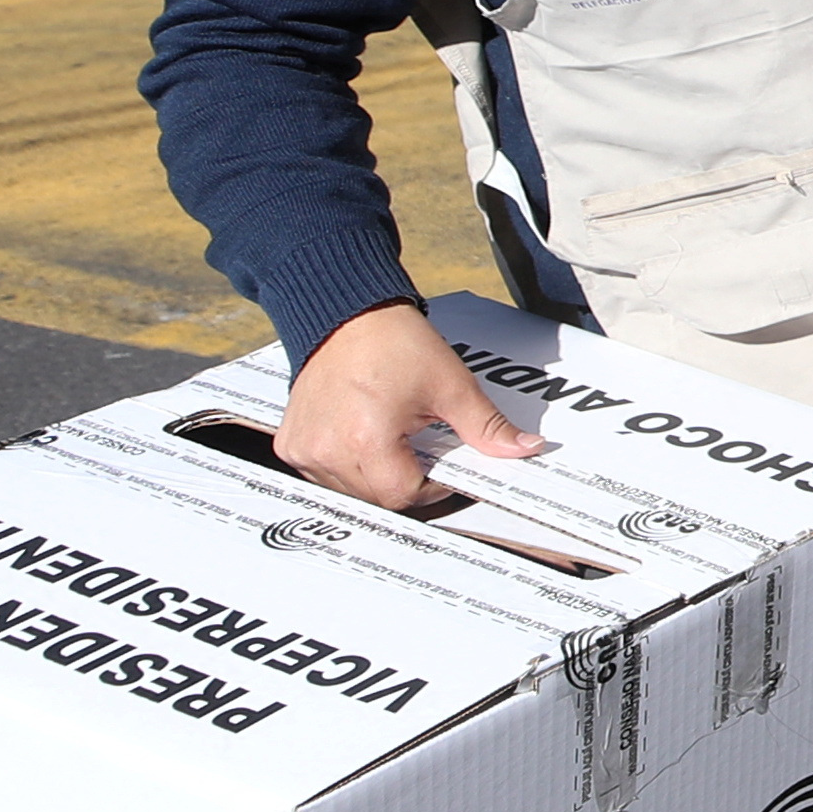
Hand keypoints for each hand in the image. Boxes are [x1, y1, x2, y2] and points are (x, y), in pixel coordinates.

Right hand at [276, 300, 544, 512]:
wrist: (347, 314)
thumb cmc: (392, 342)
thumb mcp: (451, 386)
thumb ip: (486, 426)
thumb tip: (522, 449)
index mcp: (367, 440)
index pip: (405, 495)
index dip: (434, 486)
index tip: (445, 467)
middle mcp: (328, 450)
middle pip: (378, 497)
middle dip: (406, 481)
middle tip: (421, 448)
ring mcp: (305, 449)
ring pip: (349, 491)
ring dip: (375, 476)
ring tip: (390, 437)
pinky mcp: (290, 443)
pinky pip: (322, 474)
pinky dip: (346, 465)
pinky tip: (361, 436)